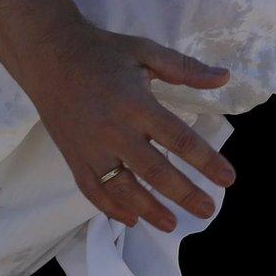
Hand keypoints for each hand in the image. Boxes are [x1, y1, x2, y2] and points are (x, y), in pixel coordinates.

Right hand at [18, 18, 236, 232]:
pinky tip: (131, 219)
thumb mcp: (145, 51)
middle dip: (184, 194)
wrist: (48, 56)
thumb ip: (184, 68)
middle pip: (154, 170)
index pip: (177, 138)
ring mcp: (91, 148)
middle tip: (208, 210)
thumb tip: (224, 77)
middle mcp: (114, 131)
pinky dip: (111, 208)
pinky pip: (93, 190)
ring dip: (149, 209)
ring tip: (172, 224)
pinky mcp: (74, 158)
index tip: (228, 179)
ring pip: (122, 188)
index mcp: (135, 103)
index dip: (205, 161)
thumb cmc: (101, 52)